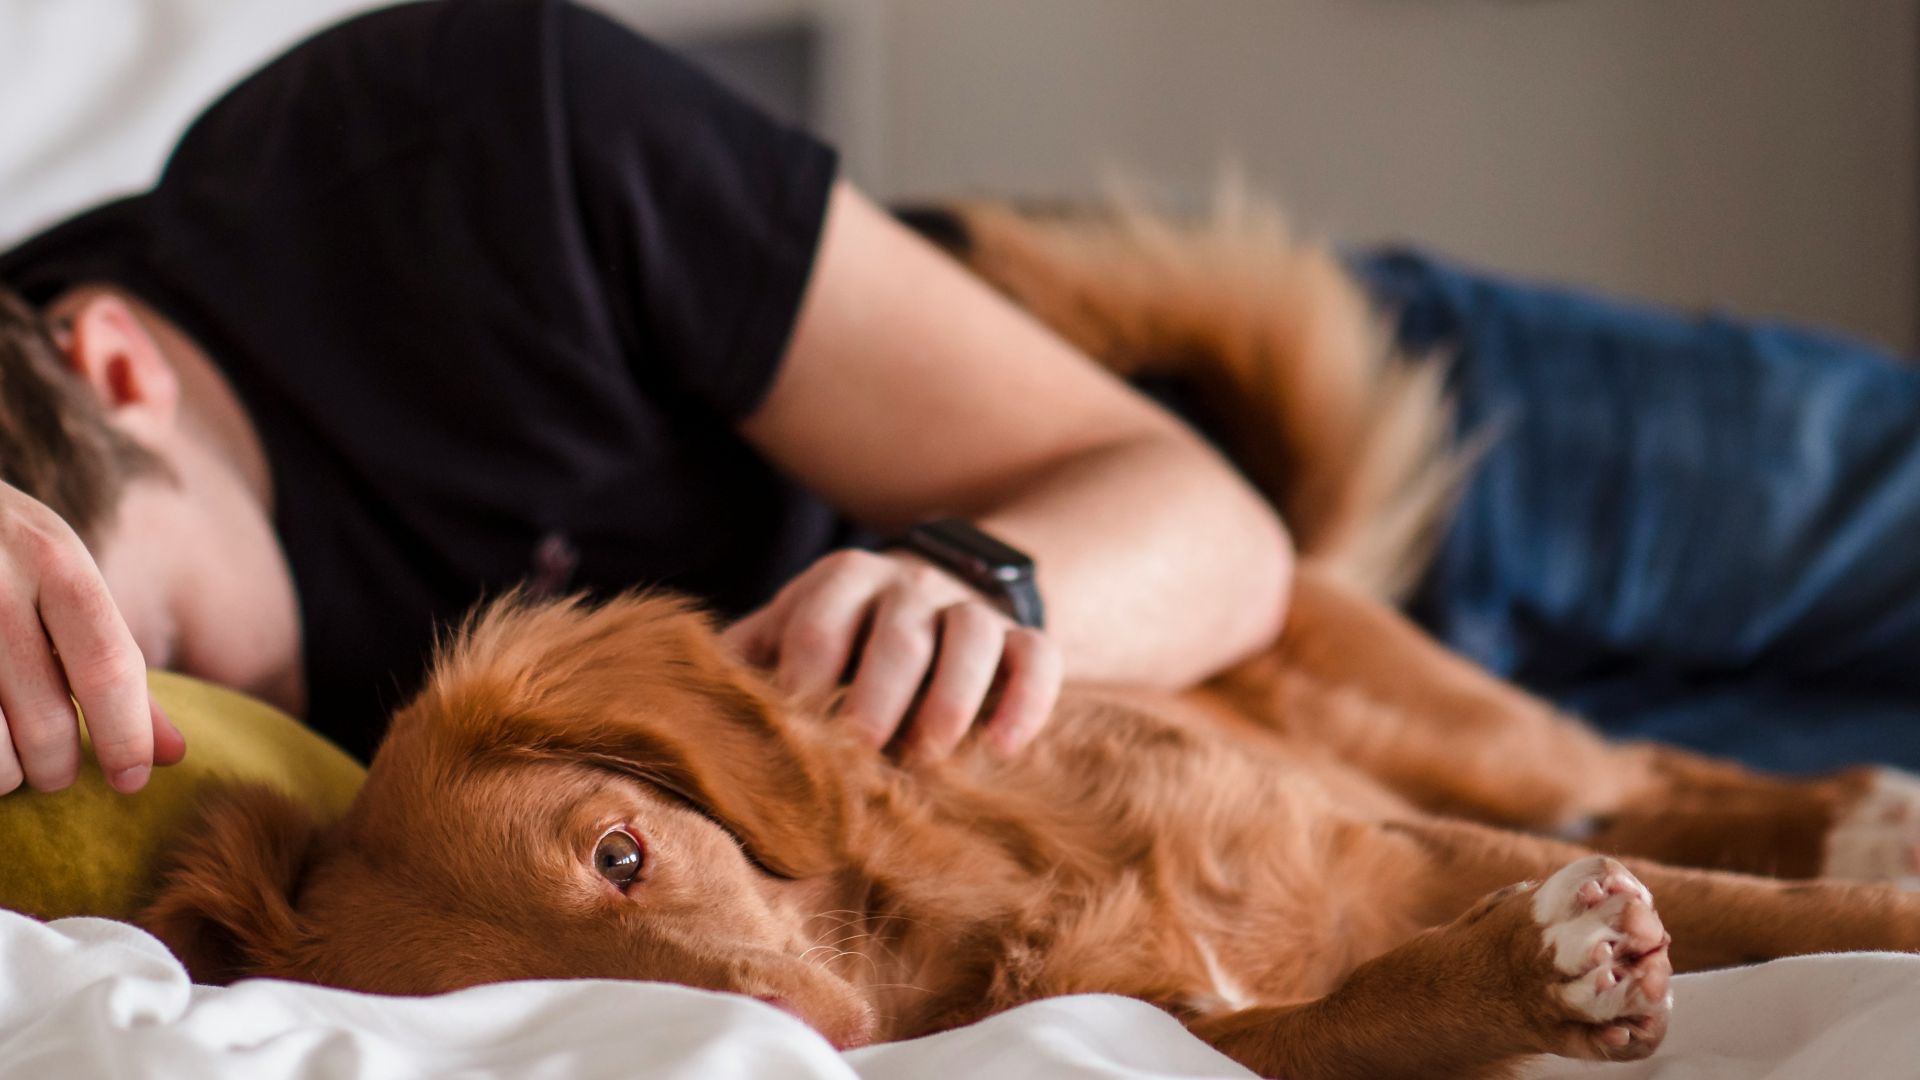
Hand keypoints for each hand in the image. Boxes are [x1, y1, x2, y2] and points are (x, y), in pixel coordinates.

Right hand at [0, 482, 183, 793]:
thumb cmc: (3, 552)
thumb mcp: (65, 580)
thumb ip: (114, 663)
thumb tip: (173, 754)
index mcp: (56, 562)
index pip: (109, 667)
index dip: (126, 737)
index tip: (131, 781)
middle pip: (47, 718)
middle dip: (58, 767)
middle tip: (57, 772)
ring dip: (6, 773)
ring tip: (12, 763)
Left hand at [722, 548, 1061, 763]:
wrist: (934, 594)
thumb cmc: (842, 636)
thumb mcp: (790, 630)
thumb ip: (748, 660)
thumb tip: (689, 712)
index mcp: (842, 579)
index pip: (819, 621)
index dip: (804, 677)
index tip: (792, 730)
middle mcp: (909, 585)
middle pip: (899, 631)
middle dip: (877, 693)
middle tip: (859, 750)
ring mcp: (970, 608)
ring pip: (973, 635)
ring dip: (951, 697)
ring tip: (929, 755)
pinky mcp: (1022, 636)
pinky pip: (1037, 657)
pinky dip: (1025, 701)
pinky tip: (1001, 750)